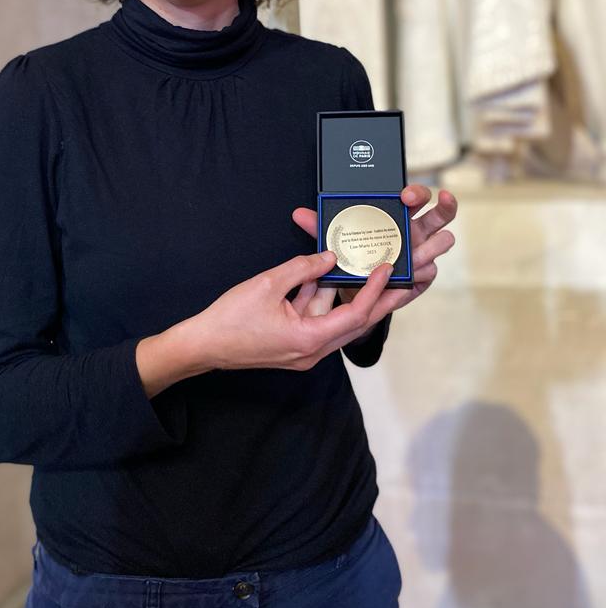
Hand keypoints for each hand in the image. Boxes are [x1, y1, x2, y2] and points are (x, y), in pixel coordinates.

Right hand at [137, 249, 395, 395]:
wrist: (203, 345)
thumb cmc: (230, 319)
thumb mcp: (267, 284)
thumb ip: (302, 268)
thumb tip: (329, 257)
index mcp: (309, 340)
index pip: (354, 314)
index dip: (374, 290)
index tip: (386, 268)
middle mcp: (313, 351)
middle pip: (356, 322)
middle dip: (380, 299)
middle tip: (404, 280)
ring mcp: (305, 350)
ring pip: (338, 320)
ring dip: (352, 297)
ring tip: (375, 275)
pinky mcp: (295, 344)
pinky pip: (319, 319)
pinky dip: (325, 299)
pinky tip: (330, 276)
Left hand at [291, 184, 456, 327]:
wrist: (355, 289)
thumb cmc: (351, 255)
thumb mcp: (337, 239)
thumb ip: (320, 227)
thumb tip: (299, 214)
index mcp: (398, 215)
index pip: (416, 196)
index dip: (417, 192)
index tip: (405, 195)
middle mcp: (416, 231)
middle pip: (442, 213)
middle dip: (444, 205)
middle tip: (438, 201)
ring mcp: (423, 253)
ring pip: (444, 241)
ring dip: (434, 245)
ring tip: (416, 253)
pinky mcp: (422, 277)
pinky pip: (431, 272)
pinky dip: (421, 272)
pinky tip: (408, 275)